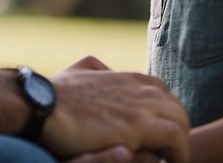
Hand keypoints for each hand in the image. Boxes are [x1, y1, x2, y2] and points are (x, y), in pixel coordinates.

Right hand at [42, 56, 188, 162]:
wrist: (40, 106)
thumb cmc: (55, 93)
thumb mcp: (79, 70)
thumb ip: (98, 69)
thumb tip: (106, 71)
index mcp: (128, 77)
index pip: (162, 92)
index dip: (163, 112)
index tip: (156, 132)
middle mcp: (139, 88)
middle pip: (177, 108)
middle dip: (176, 129)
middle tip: (167, 152)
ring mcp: (140, 106)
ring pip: (182, 122)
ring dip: (180, 143)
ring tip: (172, 160)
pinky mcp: (137, 127)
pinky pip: (176, 139)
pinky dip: (179, 153)